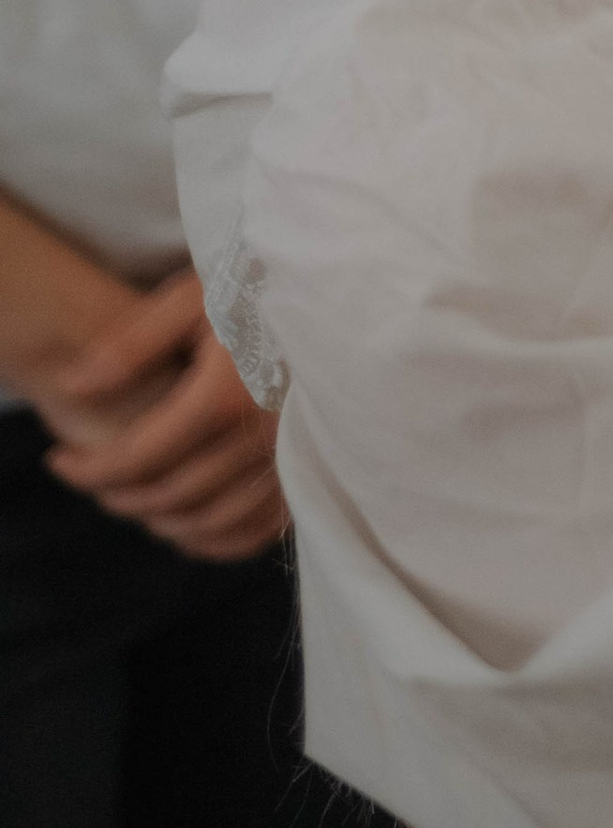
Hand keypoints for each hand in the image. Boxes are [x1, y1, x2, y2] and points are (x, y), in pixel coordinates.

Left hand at [44, 270, 288, 558]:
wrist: (339, 292)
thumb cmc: (259, 287)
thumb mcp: (191, 298)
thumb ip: (131, 345)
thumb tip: (74, 387)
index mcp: (224, 393)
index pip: (138, 457)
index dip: (88, 469)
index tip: (58, 461)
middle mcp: (260, 436)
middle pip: (169, 495)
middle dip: (115, 493)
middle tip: (91, 475)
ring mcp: (290, 460)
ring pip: (209, 522)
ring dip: (159, 519)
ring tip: (132, 493)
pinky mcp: (310, 472)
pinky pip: (256, 531)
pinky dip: (214, 539)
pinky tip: (186, 523)